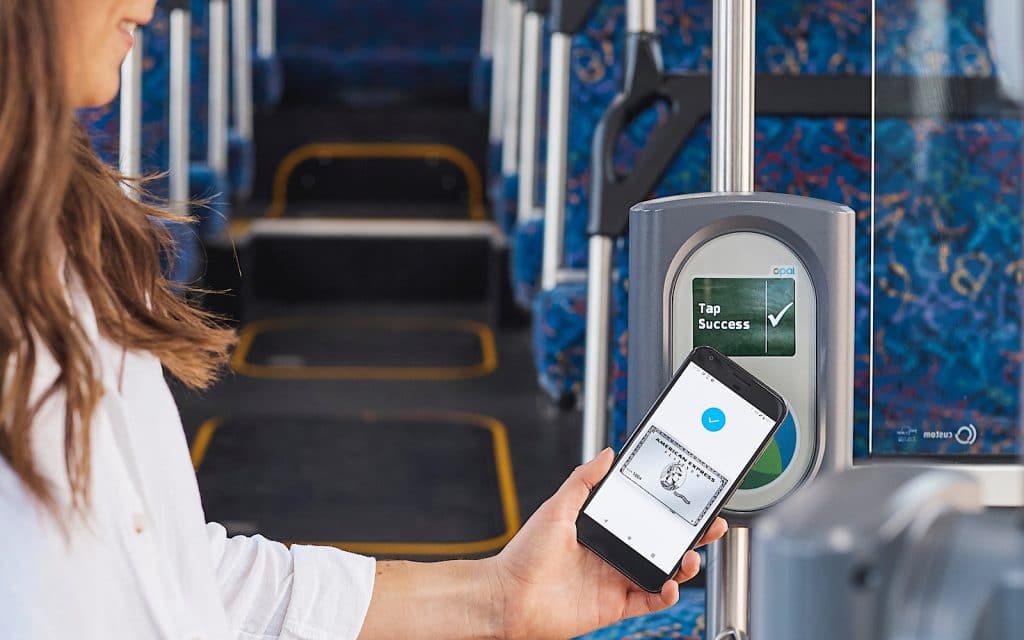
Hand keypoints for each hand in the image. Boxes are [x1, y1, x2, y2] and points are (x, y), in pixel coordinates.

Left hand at [491, 448, 727, 639]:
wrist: (508, 596)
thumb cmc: (524, 554)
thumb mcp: (556, 507)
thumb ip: (583, 480)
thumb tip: (606, 453)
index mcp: (601, 527)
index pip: (644, 514)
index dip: (669, 507)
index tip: (689, 495)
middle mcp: (612, 552)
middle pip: (662, 542)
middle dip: (690, 534)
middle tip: (711, 524)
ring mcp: (615, 579)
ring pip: (662, 571)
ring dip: (684, 565)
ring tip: (692, 556)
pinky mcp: (614, 605)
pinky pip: (649, 599)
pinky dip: (665, 593)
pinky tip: (671, 583)